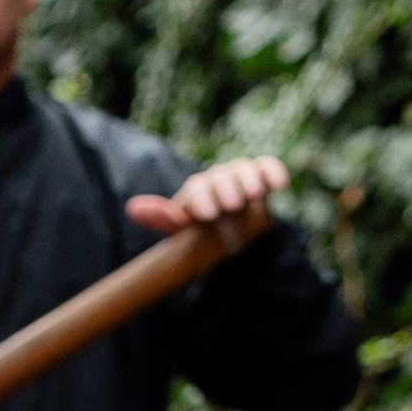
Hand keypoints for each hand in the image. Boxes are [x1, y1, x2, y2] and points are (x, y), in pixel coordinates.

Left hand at [125, 154, 285, 239]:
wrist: (239, 241)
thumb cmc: (207, 238)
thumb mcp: (185, 232)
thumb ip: (164, 218)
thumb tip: (131, 208)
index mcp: (197, 193)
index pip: (197, 192)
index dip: (201, 201)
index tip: (208, 215)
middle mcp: (218, 180)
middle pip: (221, 179)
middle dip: (226, 190)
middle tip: (232, 204)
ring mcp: (241, 178)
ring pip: (244, 172)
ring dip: (249, 181)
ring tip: (255, 194)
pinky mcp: (263, 179)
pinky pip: (267, 169)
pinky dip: (273, 173)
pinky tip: (280, 184)